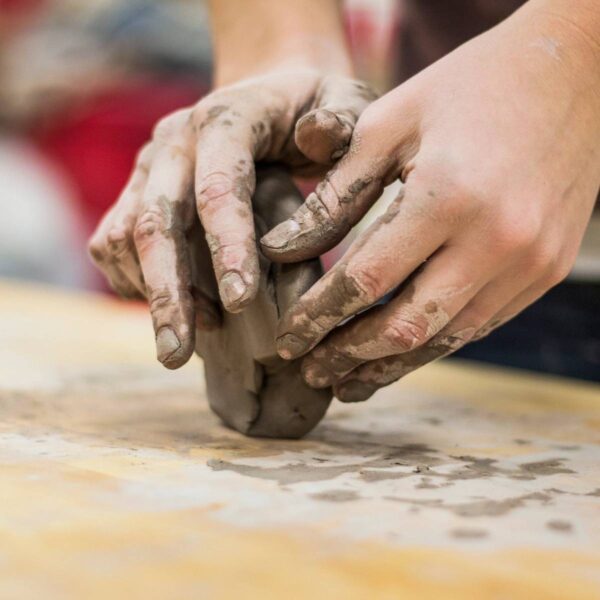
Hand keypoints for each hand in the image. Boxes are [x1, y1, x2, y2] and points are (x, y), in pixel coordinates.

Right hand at [88, 69, 375, 368]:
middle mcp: (175, 143)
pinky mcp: (137, 191)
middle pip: (155, 221)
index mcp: (227, 120)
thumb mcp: (344, 101)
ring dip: (150, 294)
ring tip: (184, 344)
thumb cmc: (313, 108)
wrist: (268, 94)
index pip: (219, 187)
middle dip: (168, 293)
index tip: (241, 304)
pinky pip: (114, 242)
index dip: (227, 246)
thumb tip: (315, 138)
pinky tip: (171, 310)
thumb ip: (341, 121)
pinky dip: (134, 282)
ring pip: (124, 237)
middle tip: (177, 356)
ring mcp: (149, 168)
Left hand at [261, 5, 599, 400]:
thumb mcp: (389, 124)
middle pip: (405, 325)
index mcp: (448, 196)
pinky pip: (481, 323)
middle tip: (310, 371)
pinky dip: (434, 343)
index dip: (318, 317)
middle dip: (349, 355)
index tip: (286, 339)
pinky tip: (401, 351)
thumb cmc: (469, 89)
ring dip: (391, 365)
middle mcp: (497, 241)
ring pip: (446, 338)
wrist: (573, 72)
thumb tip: (281, 248)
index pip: (365, 280)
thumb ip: (335, 194)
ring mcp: (531, 262)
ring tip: (348, 382)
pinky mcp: (548, 270)